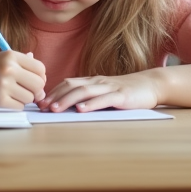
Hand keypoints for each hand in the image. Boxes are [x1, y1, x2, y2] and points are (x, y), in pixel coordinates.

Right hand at [0, 51, 45, 108]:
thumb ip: (21, 64)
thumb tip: (43, 76)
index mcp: (10, 55)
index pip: (40, 68)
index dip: (39, 77)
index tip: (32, 81)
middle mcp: (9, 69)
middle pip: (39, 84)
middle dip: (35, 90)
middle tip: (25, 90)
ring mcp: (4, 85)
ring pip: (30, 98)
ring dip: (23, 99)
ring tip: (9, 93)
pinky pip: (19, 107)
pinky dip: (14, 106)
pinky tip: (3, 100)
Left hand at [38, 71, 161, 112]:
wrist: (151, 85)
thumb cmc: (125, 92)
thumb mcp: (104, 92)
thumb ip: (89, 97)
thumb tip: (67, 107)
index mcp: (92, 81)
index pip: (67, 83)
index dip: (52, 92)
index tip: (40, 102)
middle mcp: (97, 82)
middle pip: (72, 86)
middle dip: (55, 96)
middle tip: (42, 106)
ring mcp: (109, 88)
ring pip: (84, 92)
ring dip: (67, 100)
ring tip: (56, 108)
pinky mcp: (121, 96)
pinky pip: (104, 99)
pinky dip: (91, 104)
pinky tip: (81, 110)